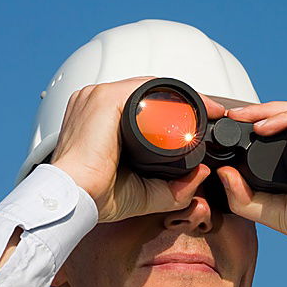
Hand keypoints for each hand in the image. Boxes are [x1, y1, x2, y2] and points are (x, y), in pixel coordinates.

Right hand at [50, 77, 226, 222]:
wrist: (75, 198)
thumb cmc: (96, 196)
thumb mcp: (145, 193)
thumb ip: (174, 188)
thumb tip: (201, 174)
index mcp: (101, 120)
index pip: (144, 106)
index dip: (175, 111)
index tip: (203, 121)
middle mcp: (97, 103)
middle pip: (150, 93)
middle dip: (184, 102)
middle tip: (211, 114)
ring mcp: (98, 97)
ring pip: (150, 87)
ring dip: (182, 96)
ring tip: (208, 109)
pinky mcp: (104, 98)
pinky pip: (145, 87)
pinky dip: (173, 95)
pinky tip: (194, 106)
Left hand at [218, 102, 286, 272]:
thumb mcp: (272, 211)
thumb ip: (244, 198)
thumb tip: (221, 173)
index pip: (279, 127)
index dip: (255, 122)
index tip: (230, 124)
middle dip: (259, 111)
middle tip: (235, 115)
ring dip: (275, 112)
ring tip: (253, 123)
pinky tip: (278, 126)